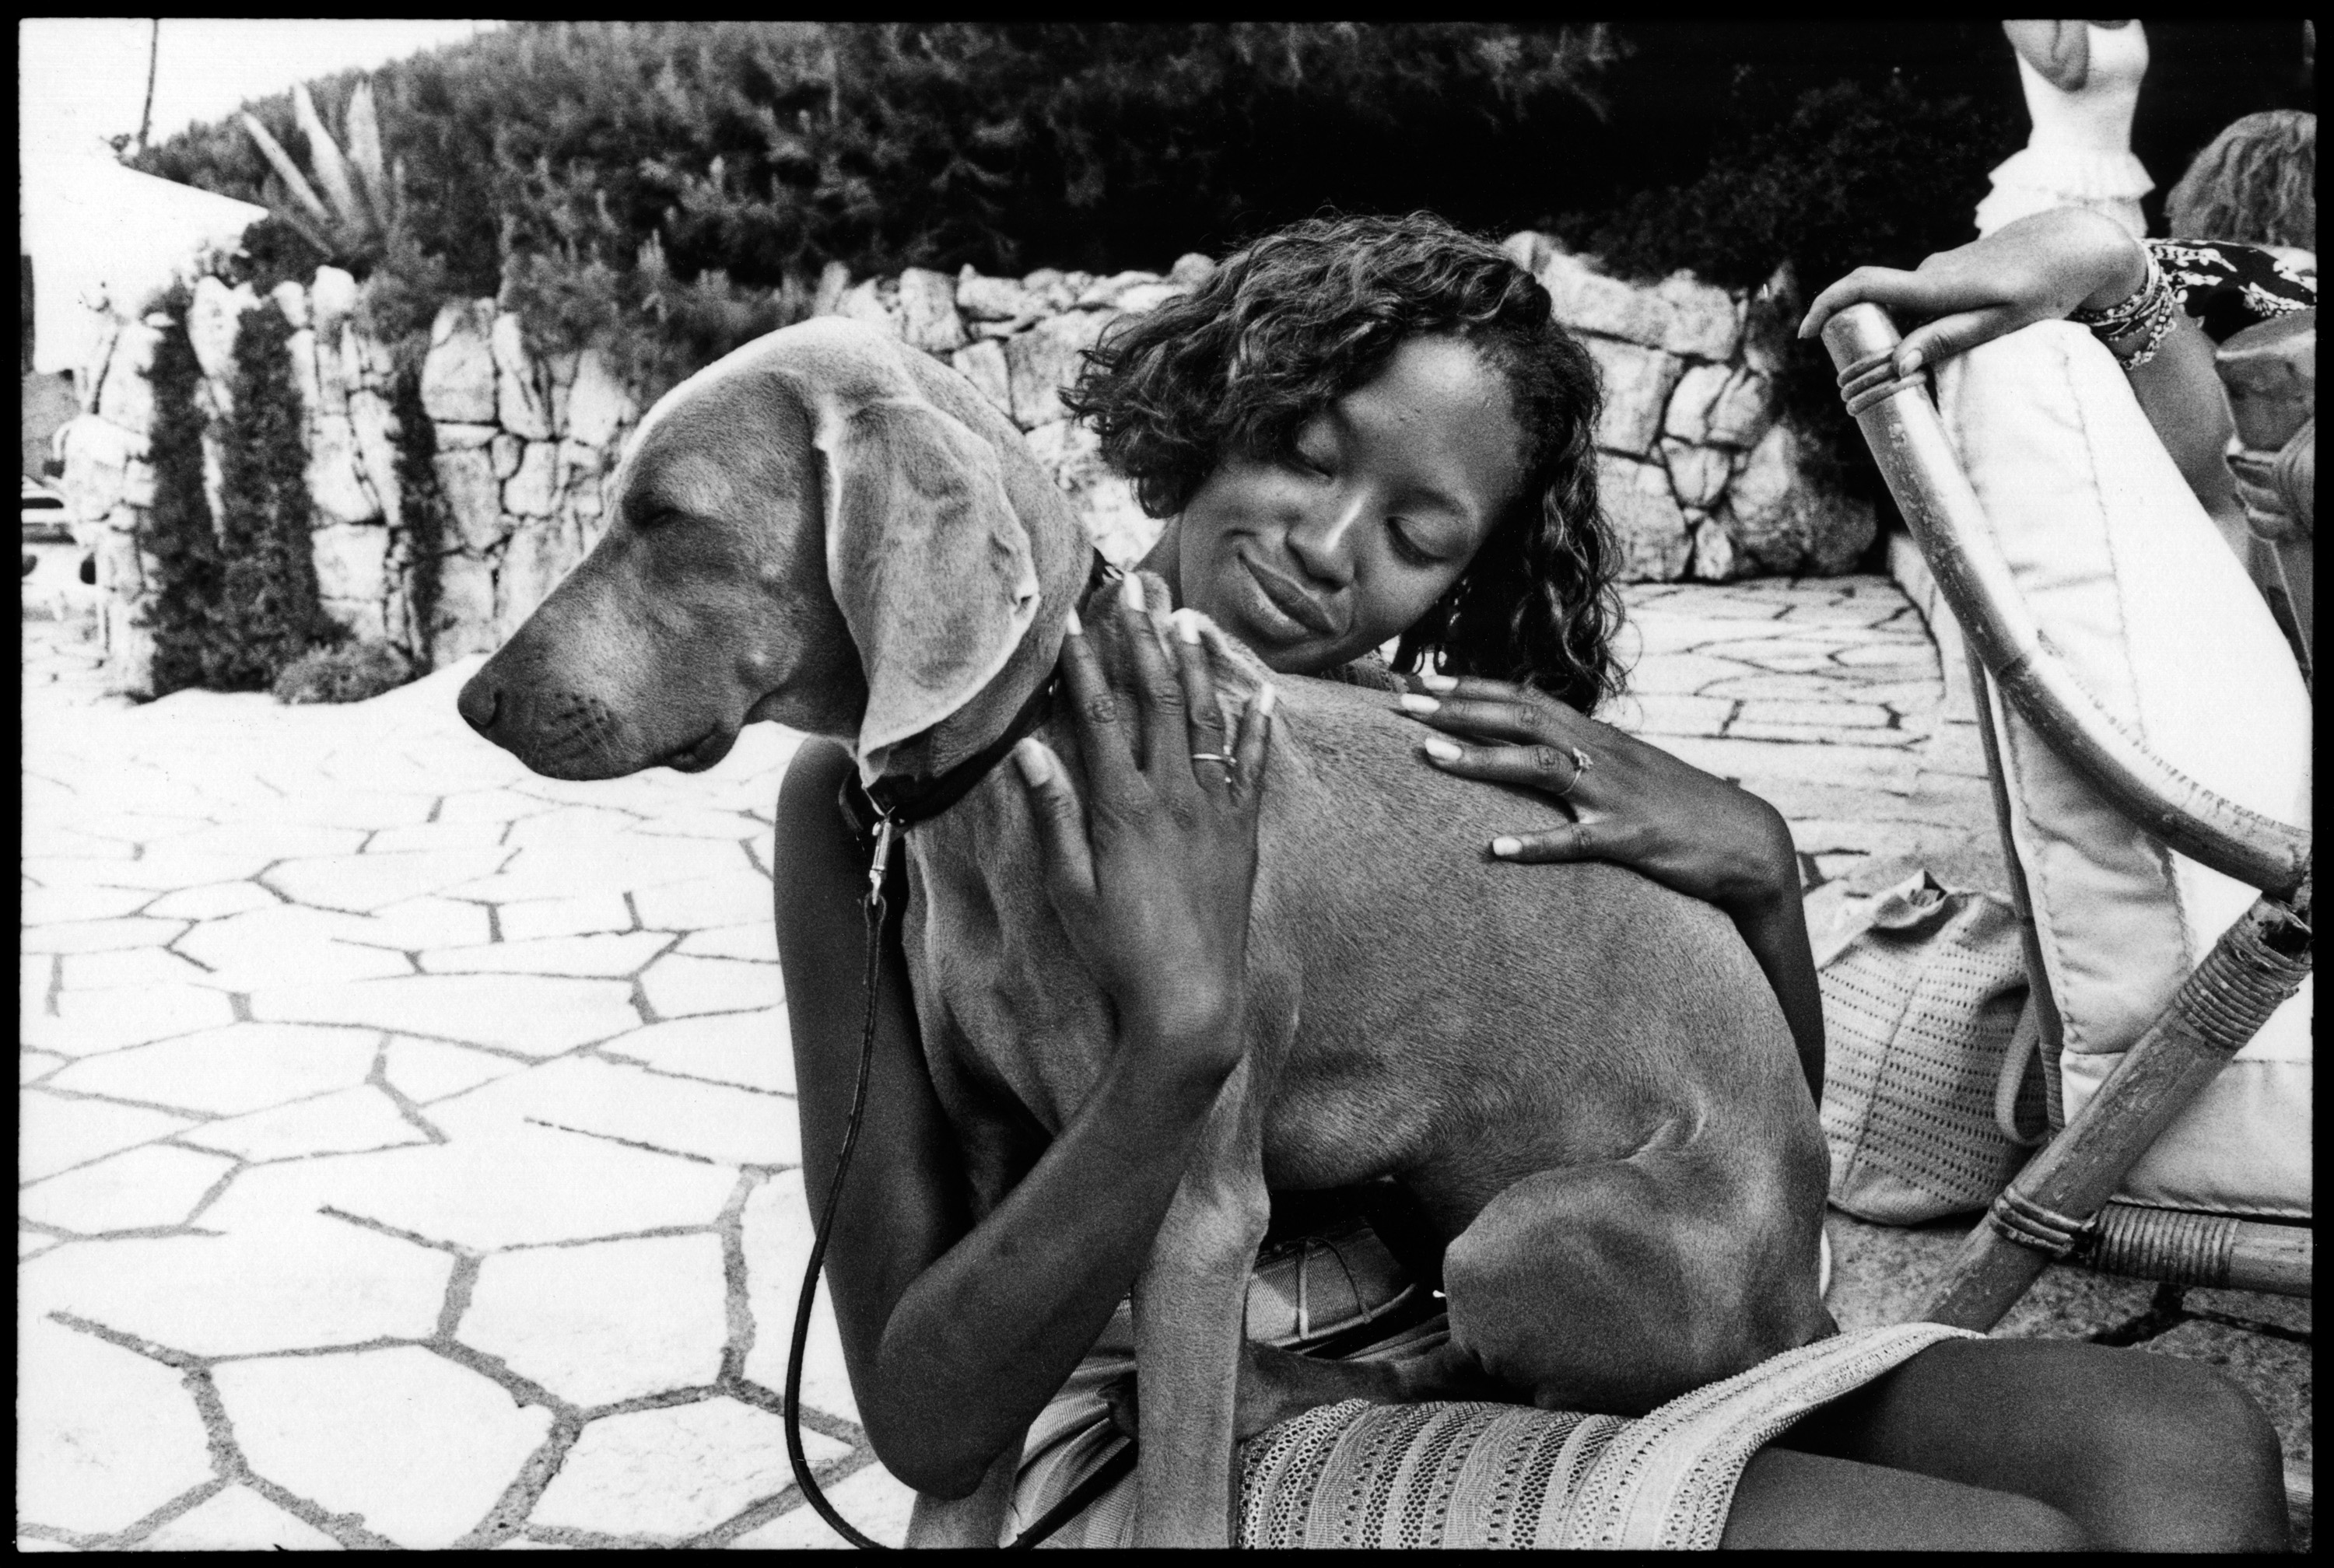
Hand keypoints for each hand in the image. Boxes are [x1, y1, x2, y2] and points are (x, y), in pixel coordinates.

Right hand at [1016, 574, 1275, 1075]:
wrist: (1191, 1000)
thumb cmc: (1119, 950)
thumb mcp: (1070, 887)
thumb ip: (1054, 815)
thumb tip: (1028, 751)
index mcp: (1123, 807)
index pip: (1099, 716)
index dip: (1085, 663)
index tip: (1076, 618)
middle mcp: (1174, 797)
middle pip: (1158, 700)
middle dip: (1144, 639)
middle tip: (1136, 588)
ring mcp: (1215, 812)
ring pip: (1207, 721)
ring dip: (1197, 664)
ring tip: (1188, 617)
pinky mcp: (1243, 834)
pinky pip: (1252, 768)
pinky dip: (1256, 727)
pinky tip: (1259, 693)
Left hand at [1397, 673, 1794, 917]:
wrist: (1748, 842)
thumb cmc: (1678, 809)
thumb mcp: (1625, 772)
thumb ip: (1579, 757)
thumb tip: (1531, 746)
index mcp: (1597, 738)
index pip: (1526, 697)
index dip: (1472, 686)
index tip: (1421, 678)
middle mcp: (1602, 755)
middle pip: (1522, 717)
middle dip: (1458, 708)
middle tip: (1401, 704)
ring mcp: (1615, 795)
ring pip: (1540, 766)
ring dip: (1481, 759)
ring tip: (1429, 756)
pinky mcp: (1632, 839)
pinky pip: (1578, 841)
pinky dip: (1537, 844)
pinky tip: (1497, 850)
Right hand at [1798, 208, 2149, 377]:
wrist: (2078, 245)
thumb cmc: (2047, 287)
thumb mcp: (2002, 321)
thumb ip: (1949, 339)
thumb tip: (1898, 365)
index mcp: (1935, 286)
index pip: (1862, 286)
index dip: (1826, 307)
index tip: (1803, 334)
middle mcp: (1930, 273)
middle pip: (1877, 304)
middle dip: (1861, 337)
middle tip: (1863, 377)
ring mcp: (1941, 269)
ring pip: (1904, 306)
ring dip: (1896, 335)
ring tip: (1909, 374)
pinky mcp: (1955, 271)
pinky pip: (1923, 301)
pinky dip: (1918, 325)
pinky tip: (1943, 344)